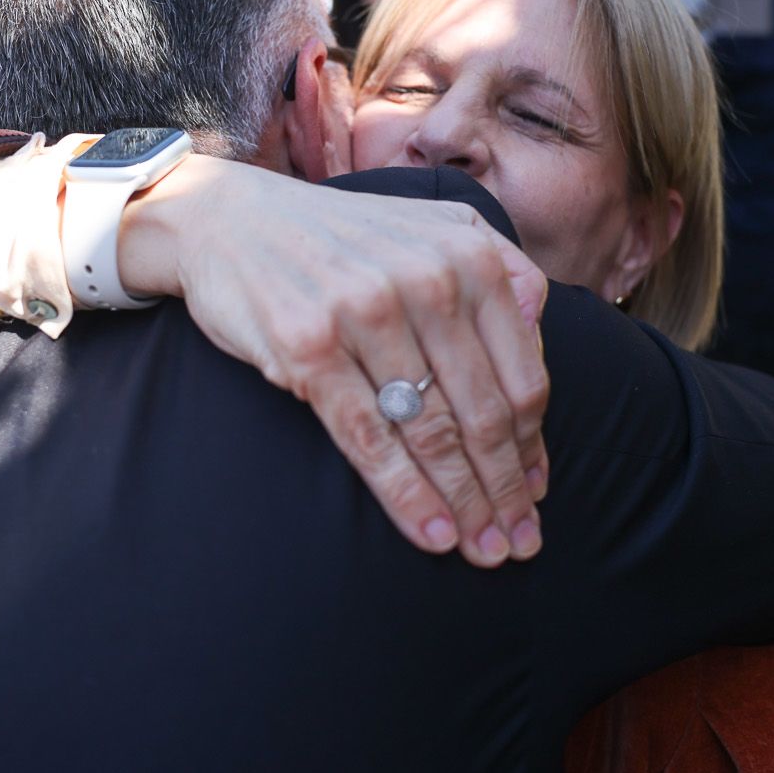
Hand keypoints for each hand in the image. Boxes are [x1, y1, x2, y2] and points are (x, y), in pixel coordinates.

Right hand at [122, 157, 551, 568]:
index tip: (536, 492)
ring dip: (466, 503)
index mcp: (470, 255)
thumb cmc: (345, 239)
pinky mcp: (310, 347)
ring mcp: (367, 313)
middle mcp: (427, 280)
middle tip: (521, 542)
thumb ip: (503, 268)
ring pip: (433, 432)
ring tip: (484, 551)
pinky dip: (407, 495)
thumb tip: (542, 332)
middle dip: (506, 490)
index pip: (522, 374)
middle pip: (485, 412)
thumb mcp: (436, 226)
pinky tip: (432, 534)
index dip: (533, 446)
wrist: (231, 221)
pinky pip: (371, 438)